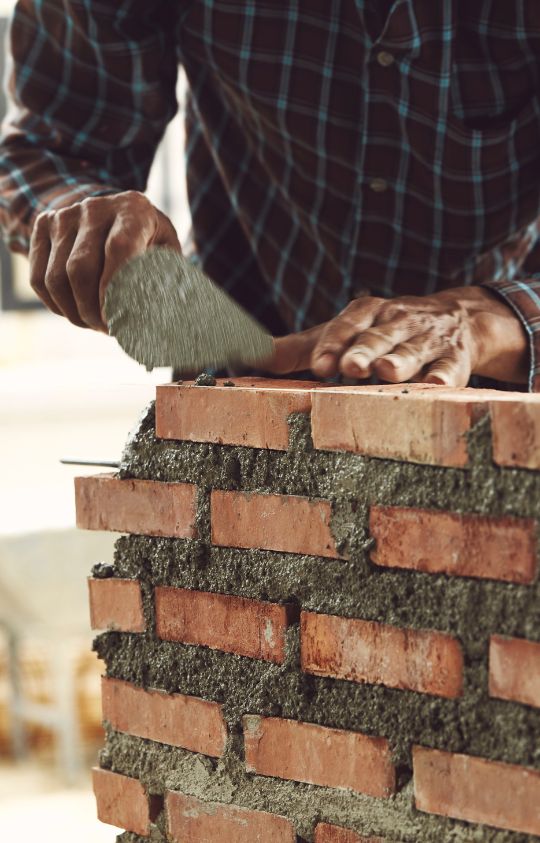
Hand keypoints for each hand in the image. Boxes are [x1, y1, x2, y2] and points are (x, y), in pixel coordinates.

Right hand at [29, 191, 180, 330]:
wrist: (112, 213)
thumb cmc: (148, 243)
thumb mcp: (165, 255)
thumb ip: (168, 285)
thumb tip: (170, 326)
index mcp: (134, 210)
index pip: (118, 249)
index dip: (114, 290)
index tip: (118, 321)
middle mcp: (95, 207)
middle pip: (80, 268)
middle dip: (92, 311)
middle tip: (108, 331)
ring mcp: (64, 215)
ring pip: (56, 278)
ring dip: (74, 313)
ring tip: (95, 325)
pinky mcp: (43, 226)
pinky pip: (39, 278)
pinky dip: (55, 305)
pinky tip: (75, 313)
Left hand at [268, 287, 528, 385]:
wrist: (456, 318)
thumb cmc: (383, 333)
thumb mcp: (343, 333)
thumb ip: (298, 348)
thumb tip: (245, 356)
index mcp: (366, 312)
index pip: (346, 324)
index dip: (333, 343)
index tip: (319, 365)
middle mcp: (397, 321)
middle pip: (378, 336)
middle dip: (364, 350)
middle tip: (351, 366)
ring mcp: (427, 339)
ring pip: (413, 350)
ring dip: (401, 360)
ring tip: (388, 372)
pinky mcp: (455, 358)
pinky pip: (450, 368)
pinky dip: (445, 377)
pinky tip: (438, 386)